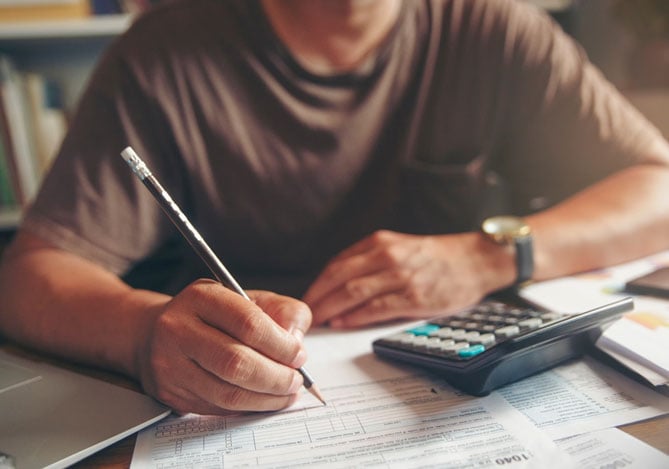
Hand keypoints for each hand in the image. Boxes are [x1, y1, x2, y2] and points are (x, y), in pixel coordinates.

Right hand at [136, 280, 311, 414]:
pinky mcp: (170, 393)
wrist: (154, 332)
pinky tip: (263, 400)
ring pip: (227, 393)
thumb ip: (282, 310)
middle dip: (276, 377)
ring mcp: (170, 364)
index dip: (281, 344)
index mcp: (202, 297)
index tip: (299, 354)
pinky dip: (248, 408)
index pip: (248, 322)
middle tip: (296, 380)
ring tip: (286, 393)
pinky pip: (217, 408)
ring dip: (266, 399)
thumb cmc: (213, 315)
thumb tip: (296, 340)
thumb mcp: (247, 298)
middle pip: (236, 362)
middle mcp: (178, 328)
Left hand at [304, 230, 499, 327]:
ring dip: (330, 310)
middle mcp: (386, 256)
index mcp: (379, 243)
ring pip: (352, 292)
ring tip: (318, 323)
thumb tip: (337, 288)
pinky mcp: (414, 296)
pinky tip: (343, 324)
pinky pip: (376, 308)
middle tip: (303, 317)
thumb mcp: (397, 247)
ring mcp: (400, 276)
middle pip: (338, 278)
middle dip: (317, 299)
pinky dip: (355, 317)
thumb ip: (369, 262)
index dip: (317, 285)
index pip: (336, 265)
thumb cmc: (433, 258)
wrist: (473, 260)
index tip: (305, 301)